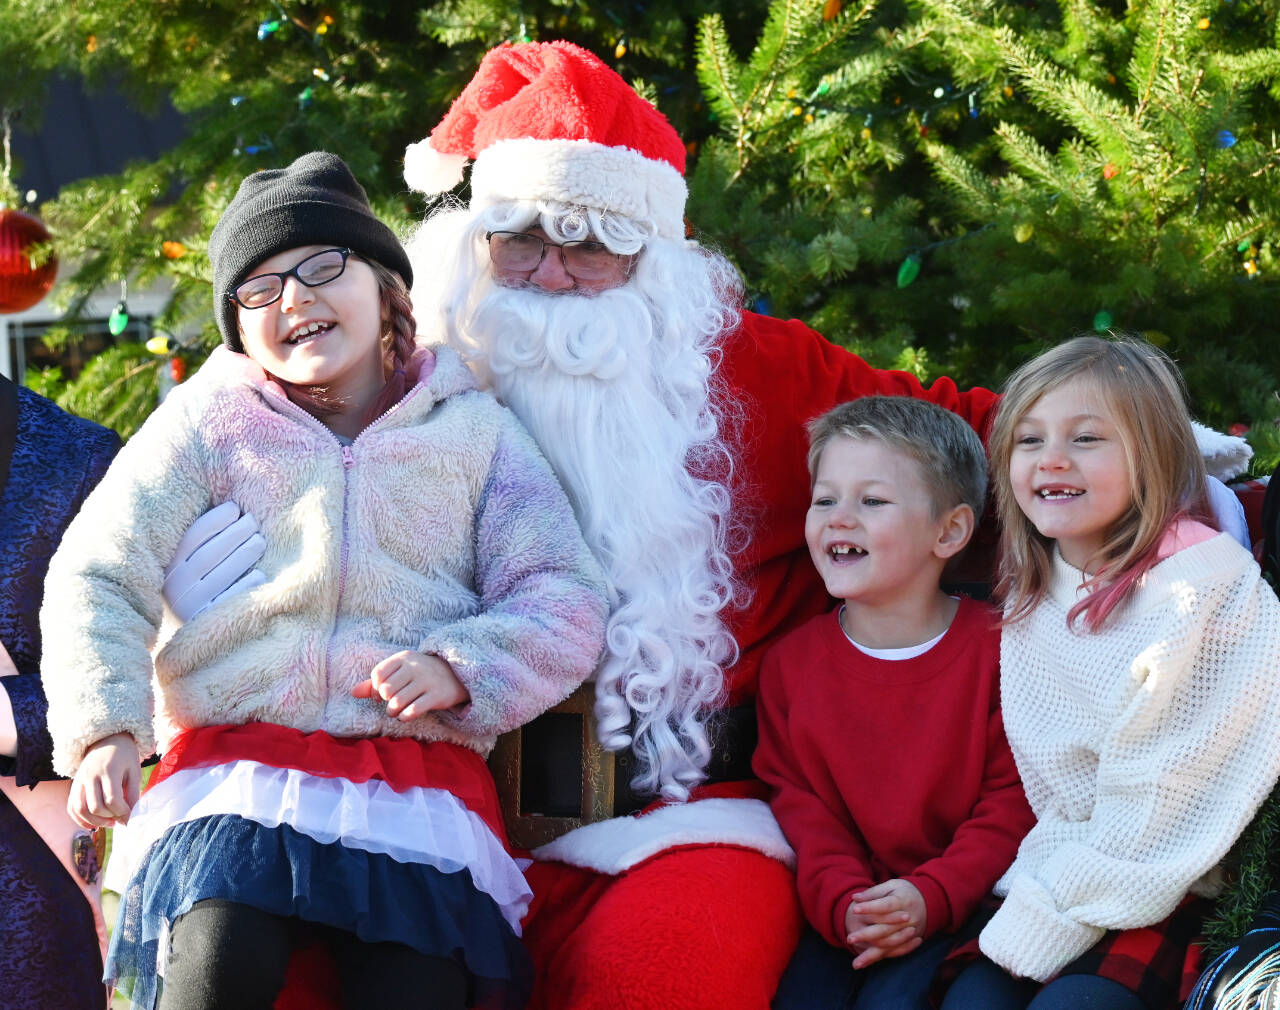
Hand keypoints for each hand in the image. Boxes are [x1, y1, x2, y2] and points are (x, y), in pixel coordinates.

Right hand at [68, 733, 140, 829]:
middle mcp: (90, 775)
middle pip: (96, 806)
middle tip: (120, 818)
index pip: (112, 799)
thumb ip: (133, 794)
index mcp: (109, 770)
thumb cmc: (125, 757)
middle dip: (110, 817)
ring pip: (80, 809)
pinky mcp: (74, 785)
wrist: (108, 740)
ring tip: (110, 822)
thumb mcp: (134, 772)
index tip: (130, 815)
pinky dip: (80, 820)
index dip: (122, 812)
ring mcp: (79, 780)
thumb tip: (129, 817)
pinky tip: (94, 824)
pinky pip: (71, 807)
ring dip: (95, 822)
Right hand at [163, 502, 266, 621]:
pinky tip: (261, 574)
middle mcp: (174, 586)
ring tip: (260, 541)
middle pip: (208, 555)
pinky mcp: (207, 623)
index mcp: (168, 565)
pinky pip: (229, 601)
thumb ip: (202, 536)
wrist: (197, 634)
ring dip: (243, 554)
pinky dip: (246, 586)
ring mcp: (189, 606)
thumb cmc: (201, 582)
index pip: (190, 538)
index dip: (214, 520)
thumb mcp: (192, 559)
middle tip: (254, 522)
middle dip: (234, 534)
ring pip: (219, 575)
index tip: (235, 508)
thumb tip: (229, 504)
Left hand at [352, 651, 469, 720]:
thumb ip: (375, 683)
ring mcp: (427, 681)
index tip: (384, 692)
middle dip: (385, 701)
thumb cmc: (419, 675)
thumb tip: (352, 693)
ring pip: (397, 703)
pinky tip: (406, 715)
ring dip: (393, 712)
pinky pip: (413, 711)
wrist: (454, 674)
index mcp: (403, 658)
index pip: (378, 674)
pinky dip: (405, 717)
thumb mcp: (399, 672)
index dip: (376, 688)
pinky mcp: (437, 696)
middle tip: (392, 703)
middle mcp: (414, 667)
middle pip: (385, 690)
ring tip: (397, 711)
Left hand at [847, 879, 926, 968]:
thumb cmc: (904, 891)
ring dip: (871, 955)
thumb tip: (854, 897)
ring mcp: (909, 932)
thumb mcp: (891, 886)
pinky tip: (866, 963)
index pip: (885, 906)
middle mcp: (908, 919)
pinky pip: (894, 952)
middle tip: (850, 938)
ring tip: (856, 963)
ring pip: (888, 945)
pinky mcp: (909, 942)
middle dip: (867, 935)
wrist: (928, 901)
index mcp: (903, 901)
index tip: (854, 909)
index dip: (870, 907)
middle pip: (885, 929)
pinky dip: (880, 958)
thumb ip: (873, 892)